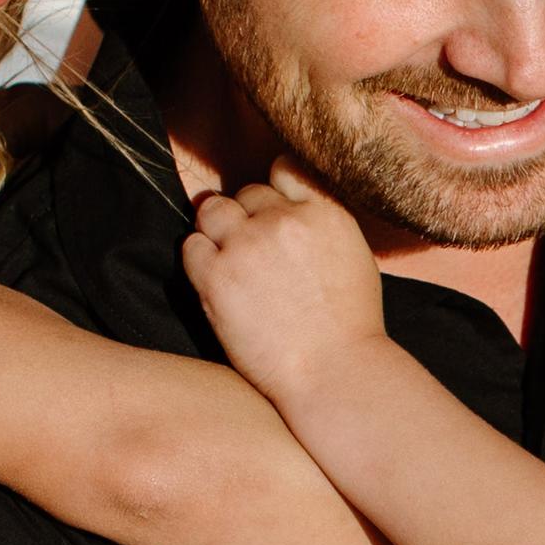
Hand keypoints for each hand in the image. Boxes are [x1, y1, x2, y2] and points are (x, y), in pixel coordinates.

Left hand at [182, 166, 390, 405]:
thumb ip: (321, 216)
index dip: (273, 198)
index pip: (281, 172)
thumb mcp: (353, 252)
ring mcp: (246, 246)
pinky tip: (218, 282)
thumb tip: (286, 191)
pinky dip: (200, 259)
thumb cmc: (349, 324)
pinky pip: (191, 246)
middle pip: (244, 194)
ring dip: (217, 231)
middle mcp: (283, 220)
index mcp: (322, 212)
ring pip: (211, 210)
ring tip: (232, 264)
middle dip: (245, 217)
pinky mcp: (216, 277)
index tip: (272, 221)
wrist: (333, 373)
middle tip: (252, 254)